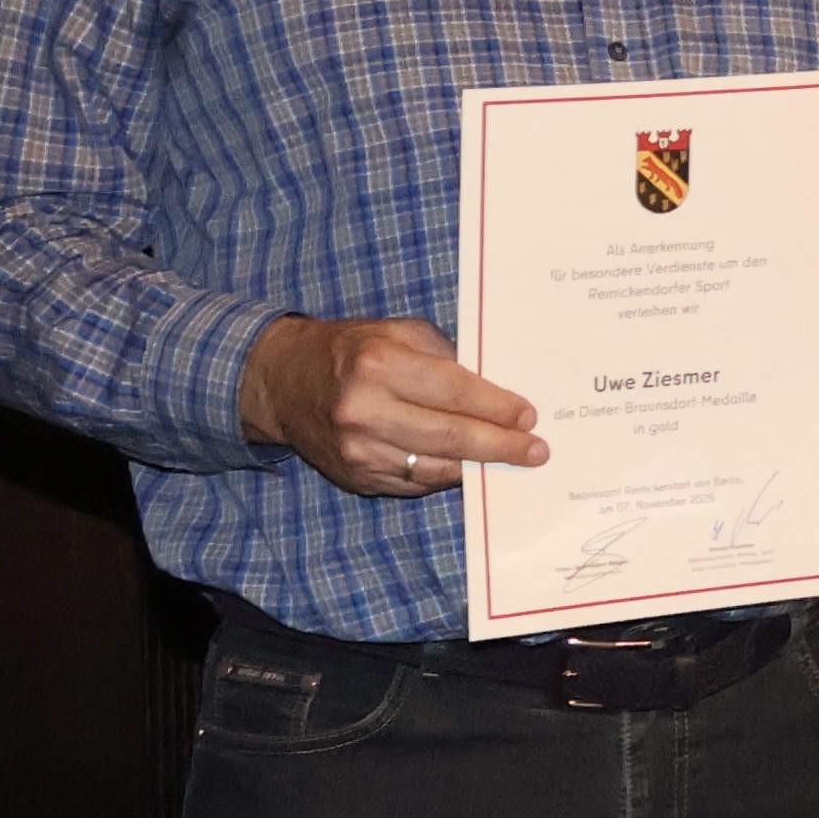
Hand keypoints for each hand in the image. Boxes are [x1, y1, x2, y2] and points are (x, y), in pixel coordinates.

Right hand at [238, 314, 541, 493]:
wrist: (282, 382)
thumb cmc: (352, 351)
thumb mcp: (398, 334)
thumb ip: (446, 356)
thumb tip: (499, 389)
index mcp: (378, 365)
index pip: (453, 392)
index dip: (496, 407)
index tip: (528, 416)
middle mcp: (363, 411)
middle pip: (448, 437)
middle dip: (499, 446)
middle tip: (535, 450)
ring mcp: (356, 450)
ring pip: (433, 468)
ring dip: (478, 467)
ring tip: (512, 462)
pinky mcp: (354, 477)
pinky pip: (413, 483)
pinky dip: (446, 477)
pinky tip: (470, 469)